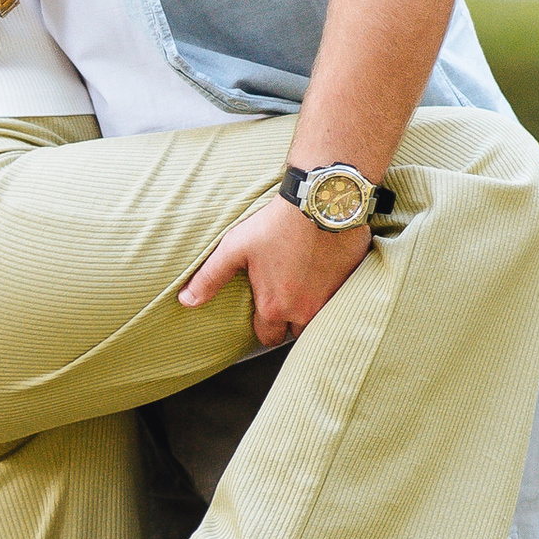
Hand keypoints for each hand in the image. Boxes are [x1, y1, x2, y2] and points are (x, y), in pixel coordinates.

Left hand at [179, 195, 370, 348]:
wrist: (322, 201)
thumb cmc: (277, 223)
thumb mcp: (235, 248)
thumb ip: (210, 278)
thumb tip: (186, 301)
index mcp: (275, 306)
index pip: (267, 337)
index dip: (265, 326)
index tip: (267, 308)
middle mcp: (305, 310)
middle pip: (296, 332)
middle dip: (291, 321)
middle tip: (287, 296)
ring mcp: (332, 299)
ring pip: (321, 319)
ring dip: (314, 309)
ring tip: (308, 286)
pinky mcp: (352, 283)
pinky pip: (342, 300)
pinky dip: (335, 293)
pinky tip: (328, 274)